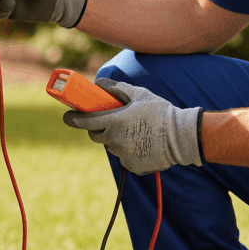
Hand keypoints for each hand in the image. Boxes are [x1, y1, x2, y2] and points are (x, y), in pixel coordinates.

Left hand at [63, 79, 203, 174]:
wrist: (181, 137)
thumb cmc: (160, 112)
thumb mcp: (139, 95)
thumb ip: (116, 89)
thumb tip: (99, 84)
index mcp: (113, 122)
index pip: (84, 122)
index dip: (72, 119)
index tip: (67, 116)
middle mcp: (115, 141)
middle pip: (96, 135)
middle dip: (98, 128)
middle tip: (110, 121)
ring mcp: (122, 155)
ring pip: (112, 146)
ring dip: (116, 139)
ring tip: (136, 131)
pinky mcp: (132, 166)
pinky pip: (124, 157)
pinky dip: (129, 151)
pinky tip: (143, 143)